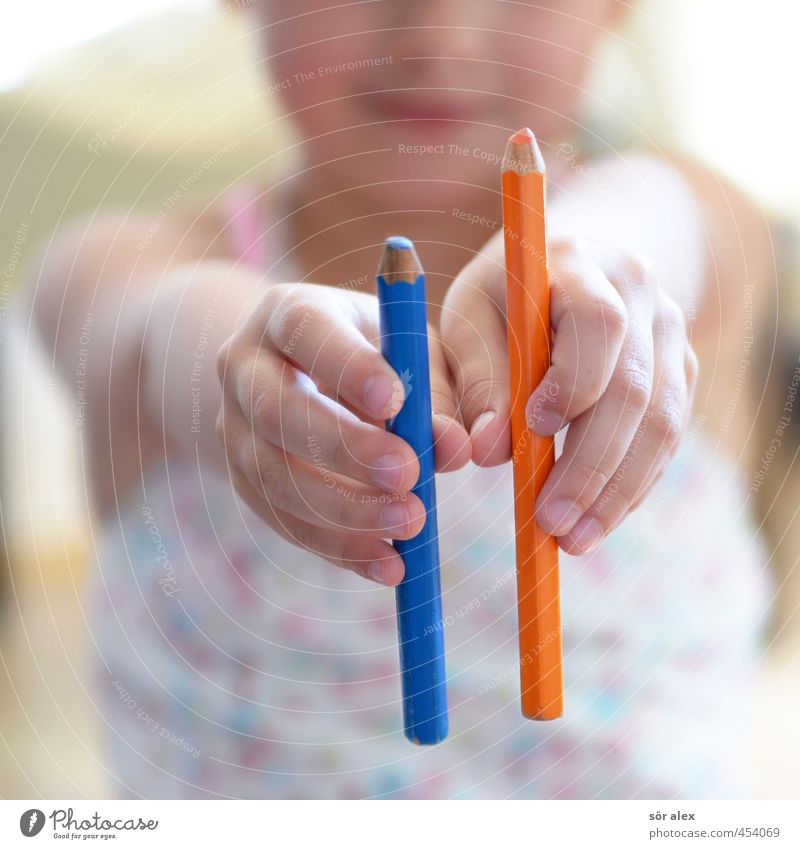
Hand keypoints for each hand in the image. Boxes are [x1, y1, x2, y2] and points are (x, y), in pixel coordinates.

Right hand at [216, 283, 469, 583]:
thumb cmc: (372, 356)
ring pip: (273, 476)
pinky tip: (389, 564)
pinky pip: (283, 521)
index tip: (396, 401)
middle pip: (277, 410)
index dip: (346, 366)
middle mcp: (246, 367)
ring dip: (345, 510)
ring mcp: (236, 428)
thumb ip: (434, 393)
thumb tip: (455, 448)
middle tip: (409, 476)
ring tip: (411, 525)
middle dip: (345, 448)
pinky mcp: (244, 481)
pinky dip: (339, 548)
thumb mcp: (408, 354)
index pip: (304, 330)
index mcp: (288, 314)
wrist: (296, 373)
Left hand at [441, 233, 698, 554]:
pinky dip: (633, 483)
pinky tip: (599, 515)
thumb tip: (485, 451)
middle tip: (550, 521)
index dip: (574, 383)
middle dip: (591, 464)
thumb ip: (473, 379)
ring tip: (574, 538)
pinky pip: (668, 437)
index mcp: (580, 264)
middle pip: (635, 387)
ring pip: (662, 422)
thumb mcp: (471, 319)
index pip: (599, 323)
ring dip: (617, 490)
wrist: (573, 265)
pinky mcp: (680, 371)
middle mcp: (640, 292)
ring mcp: (670, 332)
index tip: (534, 430)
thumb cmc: (505, 299)